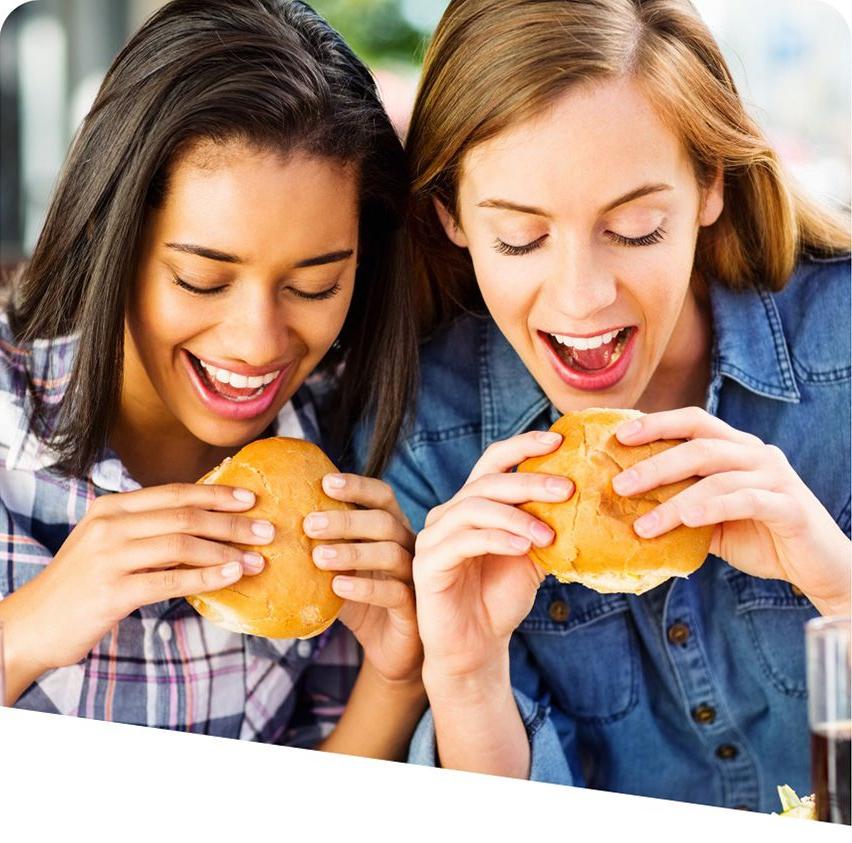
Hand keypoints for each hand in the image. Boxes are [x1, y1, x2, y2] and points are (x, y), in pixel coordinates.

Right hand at [5, 483, 269, 673]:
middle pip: (185, 516)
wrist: (30, 626)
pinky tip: (232, 577)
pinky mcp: (112, 592)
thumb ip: (150, 529)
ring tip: (257, 560)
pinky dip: (207, 578)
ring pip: (183, 545)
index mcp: (112, 506)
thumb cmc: (80, 584)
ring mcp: (109, 557)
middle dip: (232, 522)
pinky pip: (171, 580)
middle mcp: (110, 525)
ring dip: (227, 552)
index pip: (175, 492)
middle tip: (267, 530)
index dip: (217, 494)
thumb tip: (208, 522)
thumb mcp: (110, 543)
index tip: (252, 499)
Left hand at [305, 474, 420, 684]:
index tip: (325, 483)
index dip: (358, 486)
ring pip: (391, 553)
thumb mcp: (336, 568)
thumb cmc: (358, 598)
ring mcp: (414, 576)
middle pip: (384, 521)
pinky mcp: (412, 608)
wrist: (385, 647)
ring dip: (352, 552)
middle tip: (309, 524)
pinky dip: (365, 587)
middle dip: (346, 520)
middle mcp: (408, 546)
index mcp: (392, 528)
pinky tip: (338, 587)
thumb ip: (317, 546)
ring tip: (318, 557)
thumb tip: (268, 526)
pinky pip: (394, 592)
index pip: (382, 496)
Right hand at [413, 431, 572, 684]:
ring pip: (474, 507)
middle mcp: (449, 513)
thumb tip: (584, 495)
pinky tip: (524, 547)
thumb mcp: (532, 554)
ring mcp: (434, 536)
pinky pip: (463, 540)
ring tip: (549, 532)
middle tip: (568, 487)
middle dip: (529, 480)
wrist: (476, 647)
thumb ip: (545, 523)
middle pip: (487, 482)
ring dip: (516, 515)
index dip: (522, 445)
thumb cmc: (501, 598)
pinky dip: (497, 538)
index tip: (558, 439)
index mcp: (473, 504)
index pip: (493, 461)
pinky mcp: (427, 562)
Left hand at [613, 407, 851, 614]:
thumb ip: (680, 507)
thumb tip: (625, 510)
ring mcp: (776, 477)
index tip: (620, 435)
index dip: (657, 423)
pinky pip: (747, 501)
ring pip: (717, 478)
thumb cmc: (758, 537)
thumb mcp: (710, 520)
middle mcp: (756, 454)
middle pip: (700, 446)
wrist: (817, 568)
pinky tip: (687, 519)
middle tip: (620, 485)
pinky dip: (712, 508)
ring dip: (674, 501)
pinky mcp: (790, 506)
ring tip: (643, 524)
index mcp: (736, 448)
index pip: (695, 421)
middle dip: (655, 464)